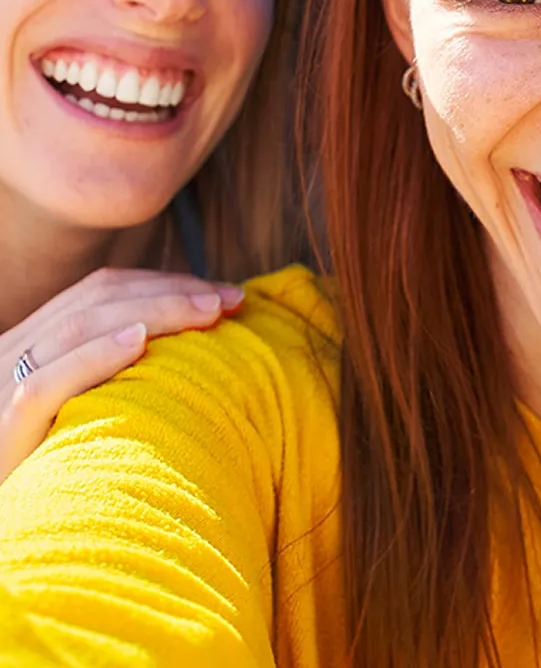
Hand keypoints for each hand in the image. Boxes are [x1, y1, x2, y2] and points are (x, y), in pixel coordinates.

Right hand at [0, 268, 242, 484]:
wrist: (9, 544)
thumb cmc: (56, 478)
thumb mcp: (80, 411)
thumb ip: (114, 375)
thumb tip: (197, 347)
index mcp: (30, 346)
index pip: (99, 292)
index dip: (161, 283)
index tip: (220, 292)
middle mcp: (11, 357)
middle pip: (95, 300)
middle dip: (169, 291)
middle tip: (230, 298)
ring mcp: (1, 392)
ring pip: (75, 327)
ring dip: (151, 311)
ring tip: (207, 312)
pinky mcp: (1, 436)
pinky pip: (43, 387)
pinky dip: (93, 356)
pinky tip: (139, 342)